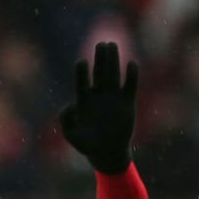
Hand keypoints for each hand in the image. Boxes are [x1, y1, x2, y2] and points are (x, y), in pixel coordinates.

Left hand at [60, 42, 137, 173]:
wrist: (107, 153)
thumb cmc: (88, 145)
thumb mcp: (73, 137)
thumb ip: (66, 122)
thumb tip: (70, 105)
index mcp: (84, 100)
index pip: (82, 81)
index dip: (81, 72)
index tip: (82, 62)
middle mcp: (99, 94)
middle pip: (99, 72)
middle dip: (99, 58)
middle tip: (100, 44)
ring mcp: (113, 96)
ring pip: (114, 73)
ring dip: (113, 59)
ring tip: (112, 45)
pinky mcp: (127, 101)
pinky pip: (130, 84)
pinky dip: (132, 75)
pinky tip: (131, 64)